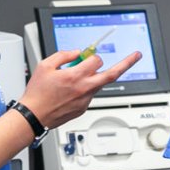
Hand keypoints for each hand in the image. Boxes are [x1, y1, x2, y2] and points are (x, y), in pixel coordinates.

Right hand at [19, 49, 142, 129]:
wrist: (34, 116)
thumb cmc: (37, 93)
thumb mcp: (45, 65)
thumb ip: (63, 55)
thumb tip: (76, 53)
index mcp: (74, 76)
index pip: (95, 61)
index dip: (93, 56)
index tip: (89, 56)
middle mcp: (83, 88)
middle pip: (112, 75)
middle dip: (126, 63)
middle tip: (136, 56)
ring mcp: (85, 100)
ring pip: (98, 85)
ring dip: (94, 78)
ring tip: (75, 80)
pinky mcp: (83, 108)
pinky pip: (90, 94)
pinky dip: (85, 89)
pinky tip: (69, 92)